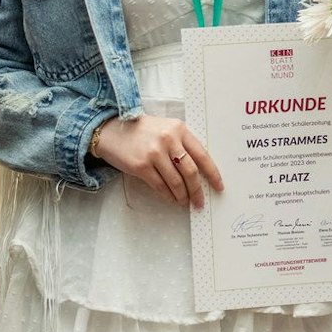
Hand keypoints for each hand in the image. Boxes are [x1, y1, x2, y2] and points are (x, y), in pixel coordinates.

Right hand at [92, 115, 223, 207]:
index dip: (213, 173)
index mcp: (179, 129)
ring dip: (183, 196)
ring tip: (185, 202)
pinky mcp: (141, 166)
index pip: (202, 155)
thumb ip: (182, 144)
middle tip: (200, 202)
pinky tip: (172, 199)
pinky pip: (160, 186)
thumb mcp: (166, 129)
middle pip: (190, 171)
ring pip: (176, 182)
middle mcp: (168, 139)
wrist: (112, 131)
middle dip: (197, 190)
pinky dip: (168, 196)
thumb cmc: (142, 132)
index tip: (219, 187)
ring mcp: (154, 153)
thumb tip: (199, 172)